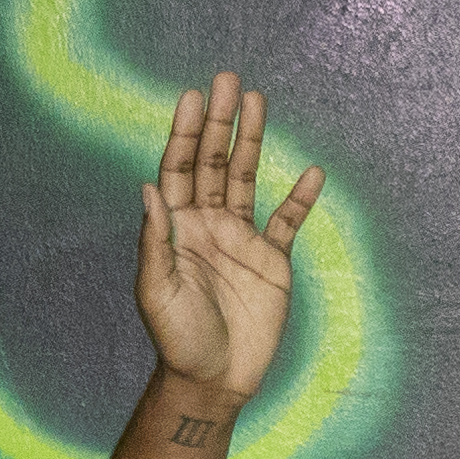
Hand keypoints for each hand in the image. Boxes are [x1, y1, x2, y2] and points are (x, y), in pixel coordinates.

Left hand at [130, 69, 323, 404]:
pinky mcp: (271, 261)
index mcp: (176, 229)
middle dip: (220, 122)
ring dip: (252, 141)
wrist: (213, 379)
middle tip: (228, 80)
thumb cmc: (177, 339)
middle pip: (214, 163)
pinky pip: (288, 221)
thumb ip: (155, 240)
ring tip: (257, 100)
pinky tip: (311, 172)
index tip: (193, 98)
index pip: (180, 170)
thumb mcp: (157, 291)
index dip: (185, 134)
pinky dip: (300, 198)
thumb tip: (148, 188)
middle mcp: (207, 225)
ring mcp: (240, 240)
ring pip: (246, 179)